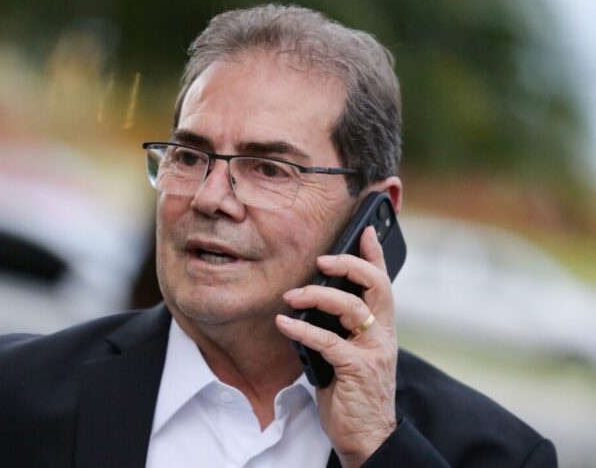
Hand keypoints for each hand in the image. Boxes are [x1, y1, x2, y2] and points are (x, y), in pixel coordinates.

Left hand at [275, 226, 397, 467]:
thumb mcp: (351, 353)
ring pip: (350, 307)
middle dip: (350, 265)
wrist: (368, 436)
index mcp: (381, 327)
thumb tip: (312, 302)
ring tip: (291, 296)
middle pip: (376, 285)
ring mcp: (373, 351)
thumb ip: (341, 328)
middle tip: (322, 260)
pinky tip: (284, 323)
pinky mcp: (357, 369)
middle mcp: (383, 334)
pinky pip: (327, 341)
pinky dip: (302, 329)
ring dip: (317, 295)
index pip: (383, 283)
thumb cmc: (354, 392)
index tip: (366, 230)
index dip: (376, 254)